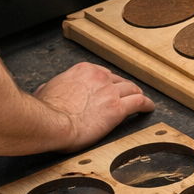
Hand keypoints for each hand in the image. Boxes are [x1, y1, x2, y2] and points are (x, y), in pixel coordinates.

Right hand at [34, 62, 153, 150]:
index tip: (111, 87)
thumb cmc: (45, 110)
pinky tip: (149, 108)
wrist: (51, 123)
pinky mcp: (118, 109)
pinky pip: (139, 103)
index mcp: (83, 71)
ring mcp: (110, 92)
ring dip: (137, 95)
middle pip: (119, 81)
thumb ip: (53, 87)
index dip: (110, 82)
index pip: (103, 74)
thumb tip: (49, 89)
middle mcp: (99, 77)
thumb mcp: (45, 90)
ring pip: (132, 90)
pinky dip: (146, 105)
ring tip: (140, 100)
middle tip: (126, 96)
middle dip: (123, 89)